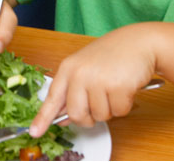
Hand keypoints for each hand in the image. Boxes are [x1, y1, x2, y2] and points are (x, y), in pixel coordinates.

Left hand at [29, 24, 156, 133]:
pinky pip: (119, 112)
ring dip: (110, 108)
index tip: (35, 132)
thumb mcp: (85, 66)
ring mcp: (98, 80)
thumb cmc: (111, 55)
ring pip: (100, 116)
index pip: (53, 97)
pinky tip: (125, 87)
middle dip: (89, 116)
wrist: (138, 42)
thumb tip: (64, 117)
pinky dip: (124, 104)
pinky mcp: (118, 87)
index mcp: (68, 68)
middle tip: (99, 102)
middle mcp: (80, 74)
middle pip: (77, 115)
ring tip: (114, 87)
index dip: (43, 117)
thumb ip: (73, 90)